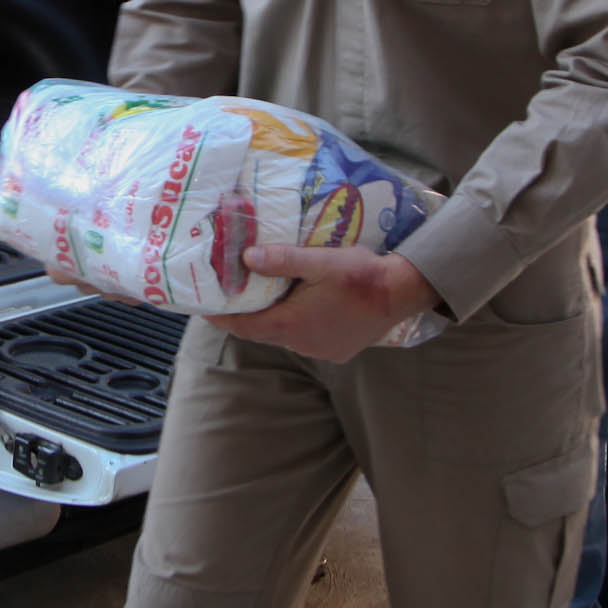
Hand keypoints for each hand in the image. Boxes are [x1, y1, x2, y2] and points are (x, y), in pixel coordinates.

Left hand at [209, 246, 438, 363]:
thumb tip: (246, 257)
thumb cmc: (361, 274)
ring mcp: (321, 350)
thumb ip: (282, 260)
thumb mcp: (319, 261)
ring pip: (285, 335)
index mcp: (291, 324)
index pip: (243, 326)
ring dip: (273, 318)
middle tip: (230, 295)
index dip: (221, 318)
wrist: (403, 293)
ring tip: (264, 296)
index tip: (204, 308)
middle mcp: (302, 343)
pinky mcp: (337, 350)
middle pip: (262, 331)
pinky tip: (300, 306)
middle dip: (245, 315)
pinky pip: (306, 338)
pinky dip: (296, 324)